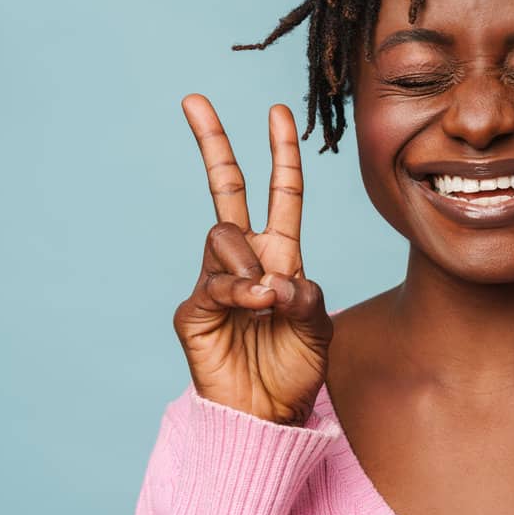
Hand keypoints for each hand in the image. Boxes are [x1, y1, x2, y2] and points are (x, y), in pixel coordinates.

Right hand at [173, 95, 331, 425]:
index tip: (277, 112)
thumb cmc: (296, 368)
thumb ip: (307, 295)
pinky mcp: (195, 310)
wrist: (269, 414)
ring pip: (222, 236)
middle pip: (227, 190)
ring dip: (250, 262)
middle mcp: (247, 260)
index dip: (281, 154)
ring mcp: (216, 282)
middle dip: (213, 144)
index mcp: (282, 255)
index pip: (281, 194)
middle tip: (194, 99)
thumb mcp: (319, 326)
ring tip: (268, 299)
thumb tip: (276, 277)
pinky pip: (214, 282)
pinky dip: (241, 291)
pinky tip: (258, 305)